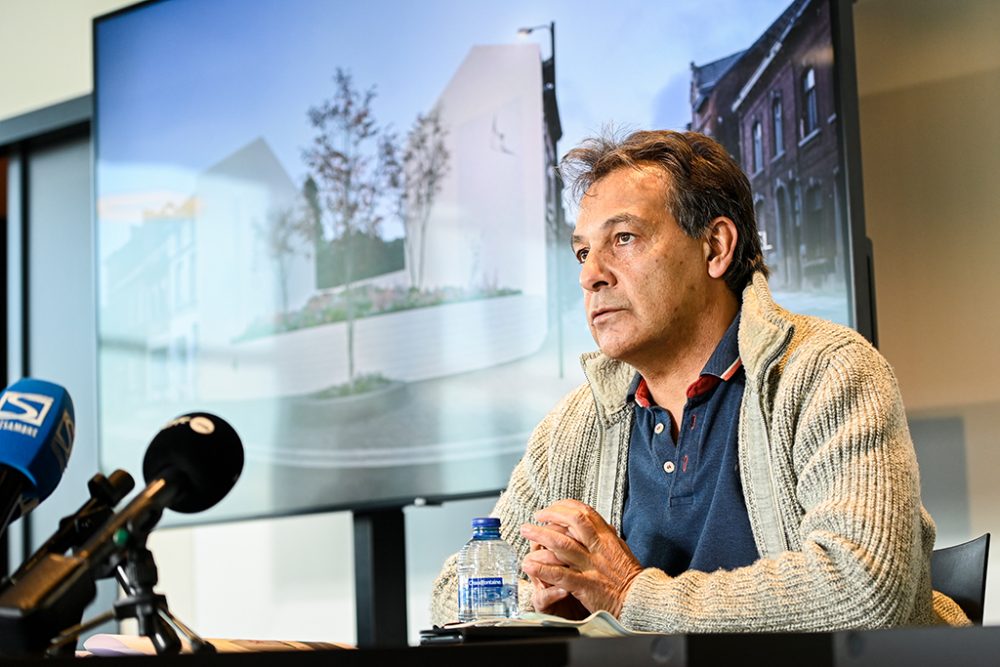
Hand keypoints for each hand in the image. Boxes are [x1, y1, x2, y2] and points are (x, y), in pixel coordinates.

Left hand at [519, 499, 642, 617]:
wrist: (640, 601)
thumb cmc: (628, 577)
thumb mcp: (619, 549)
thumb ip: (604, 536)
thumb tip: (591, 522)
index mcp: (607, 538)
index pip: (585, 512)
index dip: (565, 506)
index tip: (552, 507)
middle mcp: (599, 548)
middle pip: (573, 521)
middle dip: (551, 515)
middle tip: (537, 516)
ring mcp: (592, 566)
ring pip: (563, 544)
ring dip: (541, 536)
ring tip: (526, 531)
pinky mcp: (585, 585)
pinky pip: (560, 574)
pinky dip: (542, 568)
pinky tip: (529, 564)